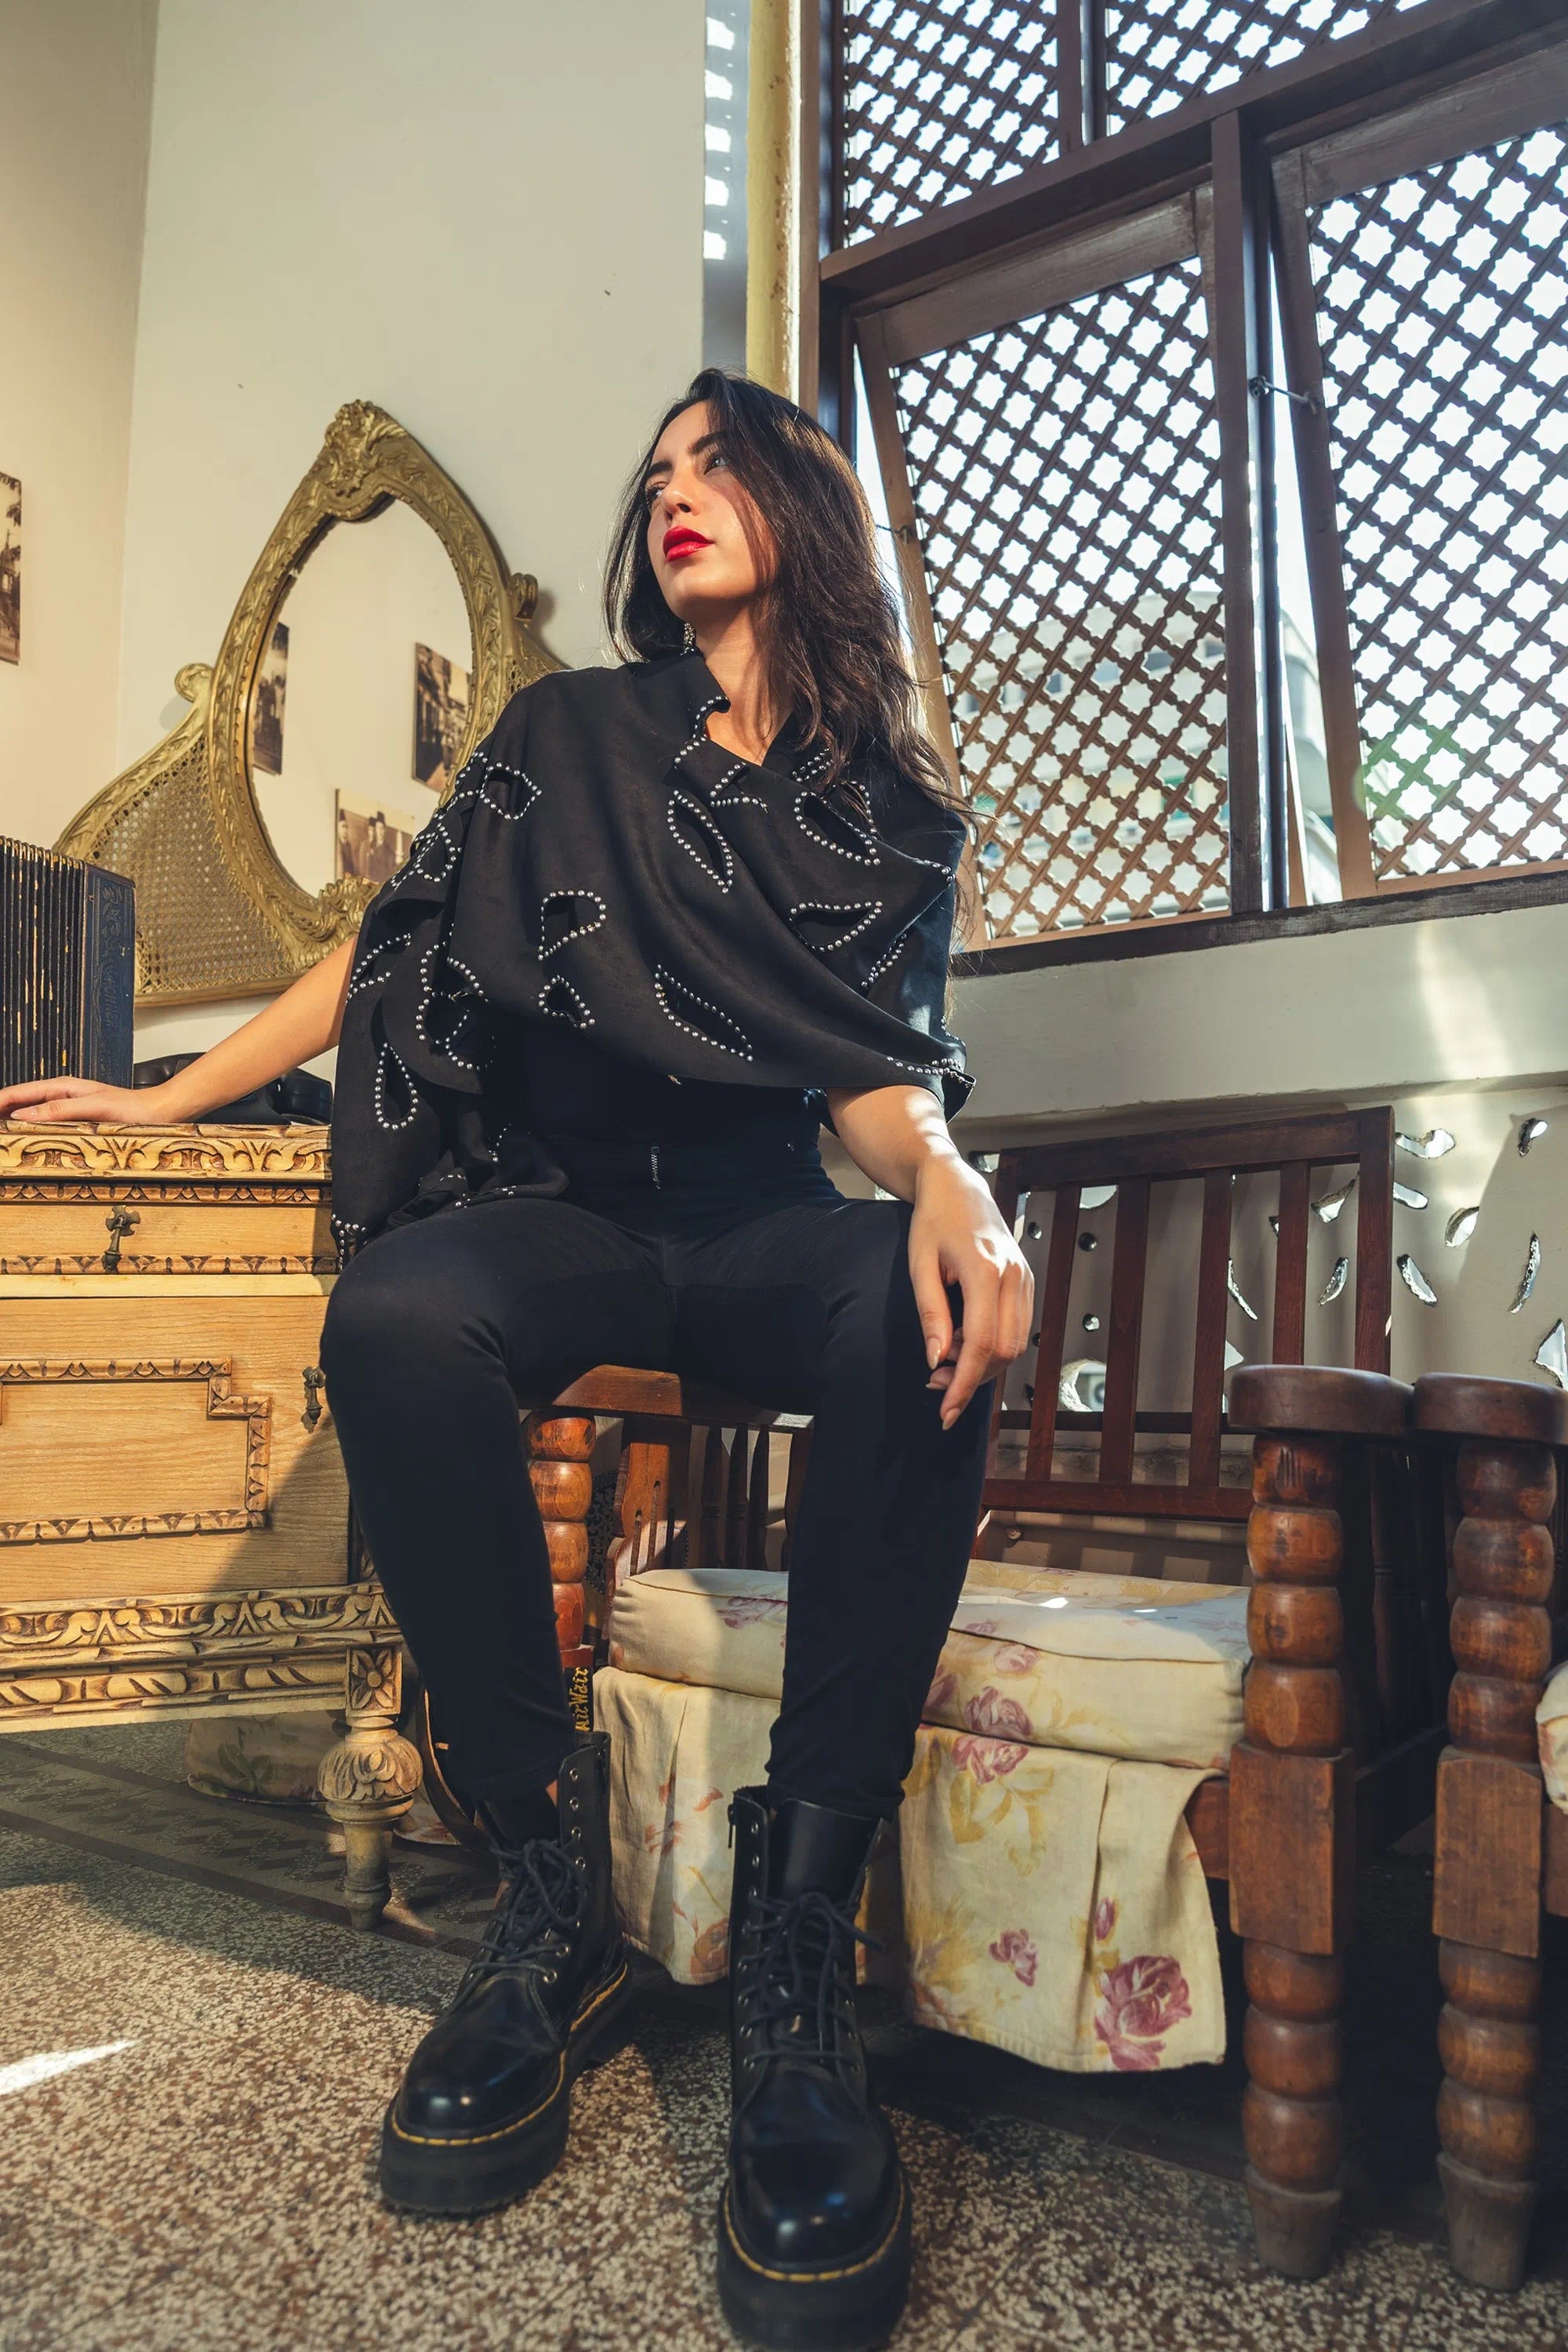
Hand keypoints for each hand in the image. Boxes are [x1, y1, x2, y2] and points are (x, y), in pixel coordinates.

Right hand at [0, 1076, 176, 1126]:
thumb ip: (58, 1109)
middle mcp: (61, 1096)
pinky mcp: (75, 1122)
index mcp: (61, 1087)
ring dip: (12, 1123)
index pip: (18, 1093)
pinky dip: (30, 1131)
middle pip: (19, 1103)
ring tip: (2, 1136)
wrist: (157, 1113)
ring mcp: (67, 1109)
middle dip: (1, 1113)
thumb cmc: (131, 1108)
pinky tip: (24, 1140)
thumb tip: (24, 1115)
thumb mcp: (93, 1106)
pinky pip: (45, 1125)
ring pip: (30, 1115)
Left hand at [908, 1155, 1033, 1430]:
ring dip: (983, 1363)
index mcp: (986, 1272)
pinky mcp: (1025, 1280)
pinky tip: (964, 1339)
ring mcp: (1024, 1278)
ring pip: (1016, 1344)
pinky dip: (992, 1344)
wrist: (957, 1186)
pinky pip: (1017, 1327)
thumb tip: (937, 1360)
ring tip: (946, 1356)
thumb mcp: (920, 1265)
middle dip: (972, 1377)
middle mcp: (1014, 1277)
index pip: (982, 1345)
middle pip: (1005, 1352)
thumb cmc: (933, 1221)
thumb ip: (931, 1314)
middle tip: (935, 1382)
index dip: (964, 1384)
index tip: (946, 1411)